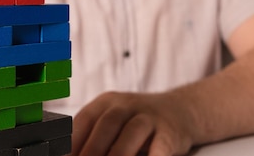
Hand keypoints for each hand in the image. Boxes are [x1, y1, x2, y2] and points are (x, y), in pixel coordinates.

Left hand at [71, 90, 194, 155]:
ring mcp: (149, 117)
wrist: (180, 110)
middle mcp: (126, 105)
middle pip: (107, 124)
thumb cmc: (136, 124)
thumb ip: (92, 138)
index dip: (72, 142)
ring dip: (118, 155)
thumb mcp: (113, 122)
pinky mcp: (169, 133)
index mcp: (106, 102)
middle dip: (92, 150)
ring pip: (131, 132)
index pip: (84, 120)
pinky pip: (160, 148)